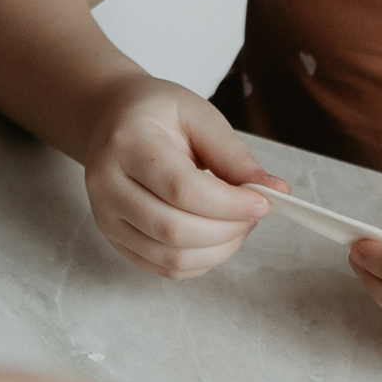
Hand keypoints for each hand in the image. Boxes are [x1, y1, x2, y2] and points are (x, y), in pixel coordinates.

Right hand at [81, 75, 285, 278]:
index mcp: (127, 142)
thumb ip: (234, 155)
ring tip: (237, 225)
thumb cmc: (157, 113)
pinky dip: (200, 262)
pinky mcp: (114, 238)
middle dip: (228, 231)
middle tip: (253, 214)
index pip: (181, 189)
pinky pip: (163, 268)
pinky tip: (215, 238)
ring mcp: (105, 216)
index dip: (229, 204)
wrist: (110, 119)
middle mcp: (106, 183)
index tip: (263, 201)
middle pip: (174, 231)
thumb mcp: (198, 115)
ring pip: (170, 258)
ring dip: (218, 251)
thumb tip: (276, 191)